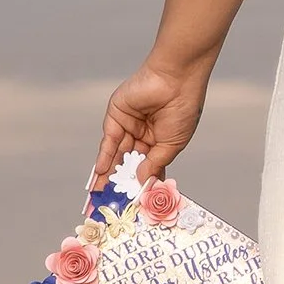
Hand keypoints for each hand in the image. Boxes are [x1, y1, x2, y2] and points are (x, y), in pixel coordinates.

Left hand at [93, 52, 211, 189]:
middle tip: (111, 201)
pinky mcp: (116, 116)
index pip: (147, 167)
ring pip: (116, 155)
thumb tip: (141, 181)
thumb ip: (154, 163)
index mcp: (160, 141)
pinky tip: (101, 173)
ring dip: (109, 174)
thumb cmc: (183, 109)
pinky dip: (104, 158)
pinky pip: (108, 142)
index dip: (141, 184)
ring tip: (102, 194)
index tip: (135, 203)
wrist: (176, 80)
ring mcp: (129, 125)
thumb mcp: (171, 144)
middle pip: (128, 163)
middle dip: (120, 182)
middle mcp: (143, 134)